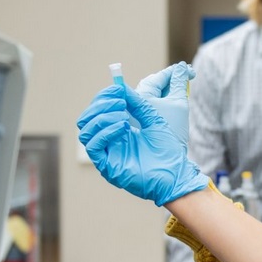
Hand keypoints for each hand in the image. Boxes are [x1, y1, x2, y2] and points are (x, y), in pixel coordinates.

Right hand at [77, 70, 208, 205]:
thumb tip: (121, 87)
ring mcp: (106, 154)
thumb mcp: (152, 120)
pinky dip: (105, 132)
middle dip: (101, 105)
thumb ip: (138, 104)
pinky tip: (122, 128)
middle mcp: (108, 142)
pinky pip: (94, 146)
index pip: (97, 110)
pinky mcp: (107, 166)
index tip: (118, 89)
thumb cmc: (167, 150)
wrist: (175, 174)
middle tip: (121, 102)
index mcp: (116, 130)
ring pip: (86, 131)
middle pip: (87, 119)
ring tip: (124, 116)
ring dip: (102, 117)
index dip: (104, 97)